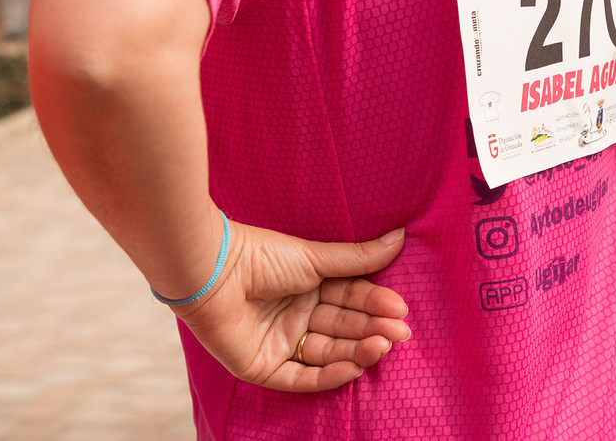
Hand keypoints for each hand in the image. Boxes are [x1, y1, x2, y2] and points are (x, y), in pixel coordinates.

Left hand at [172, 221, 409, 392]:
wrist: (214, 272)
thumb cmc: (262, 257)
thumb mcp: (317, 259)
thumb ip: (359, 258)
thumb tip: (401, 237)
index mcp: (310, 288)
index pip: (351, 301)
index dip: (375, 305)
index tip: (400, 309)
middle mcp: (298, 316)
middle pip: (343, 329)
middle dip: (371, 331)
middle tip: (398, 333)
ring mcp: (281, 343)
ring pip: (327, 354)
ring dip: (356, 352)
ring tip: (380, 346)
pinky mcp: (263, 367)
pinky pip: (300, 378)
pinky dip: (326, 376)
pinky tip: (351, 369)